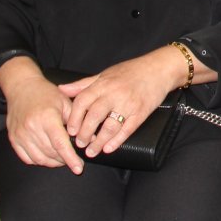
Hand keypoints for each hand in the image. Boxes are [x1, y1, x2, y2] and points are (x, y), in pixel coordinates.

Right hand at [0, 61, 82, 170]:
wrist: (22, 87)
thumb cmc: (45, 93)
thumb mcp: (66, 102)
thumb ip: (78, 122)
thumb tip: (92, 139)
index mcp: (47, 118)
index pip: (60, 145)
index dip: (71, 159)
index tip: (79, 168)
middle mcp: (32, 127)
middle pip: (51, 153)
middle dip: (65, 160)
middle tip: (74, 160)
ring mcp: (20, 134)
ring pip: (39, 159)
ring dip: (53, 162)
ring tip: (62, 158)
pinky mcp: (14, 138)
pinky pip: (27, 158)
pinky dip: (39, 160)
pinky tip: (48, 156)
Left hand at [60, 46, 187, 158]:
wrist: (159, 69)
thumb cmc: (131, 71)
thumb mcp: (104, 74)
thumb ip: (83, 84)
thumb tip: (62, 89)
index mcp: (103, 84)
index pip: (83, 101)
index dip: (74, 118)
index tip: (70, 130)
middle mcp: (114, 94)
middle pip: (94, 116)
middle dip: (84, 133)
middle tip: (79, 144)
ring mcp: (128, 104)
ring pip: (110, 126)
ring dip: (99, 142)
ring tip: (91, 152)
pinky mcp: (141, 112)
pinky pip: (127, 129)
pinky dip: (117, 141)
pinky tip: (108, 148)